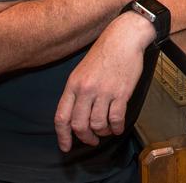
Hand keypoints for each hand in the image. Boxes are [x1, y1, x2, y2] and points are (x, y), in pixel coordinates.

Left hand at [54, 12, 154, 151]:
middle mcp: (86, 90)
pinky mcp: (121, 93)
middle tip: (92, 140)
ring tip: (107, 131)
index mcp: (73, 84)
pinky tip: (118, 127)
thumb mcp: (82, 70)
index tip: (66, 146)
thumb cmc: (104, 52)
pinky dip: (117, 127)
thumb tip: (76, 115)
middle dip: (85, 137)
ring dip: (103, 133)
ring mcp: (103, 92)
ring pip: (98, 124)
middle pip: (79, 125)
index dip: (63, 136)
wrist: (124, 38)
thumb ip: (77, 92)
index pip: (62, 117)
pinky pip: (116, 119)